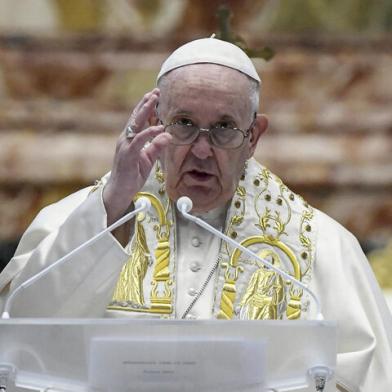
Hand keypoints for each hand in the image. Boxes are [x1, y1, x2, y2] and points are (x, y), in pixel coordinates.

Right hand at [103, 88, 170, 224]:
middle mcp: (126, 138)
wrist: (120, 191)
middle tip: (156, 91)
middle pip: (136, 117)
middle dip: (146, 103)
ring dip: (145, 111)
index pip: (138, 120)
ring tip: (154, 99)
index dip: (146, 107)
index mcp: (130, 139)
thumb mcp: (148, 159)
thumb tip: (168, 135)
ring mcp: (125, 145)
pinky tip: (159, 128)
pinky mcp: (128, 153)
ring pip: (135, 124)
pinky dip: (149, 133)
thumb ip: (157, 146)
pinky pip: (139, 140)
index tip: (155, 96)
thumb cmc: (132, 175)